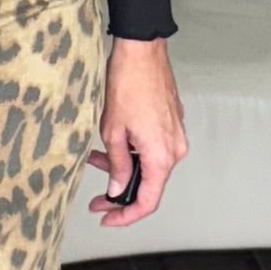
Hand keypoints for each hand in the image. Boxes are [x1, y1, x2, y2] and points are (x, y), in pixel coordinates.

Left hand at [86, 35, 186, 225]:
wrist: (142, 51)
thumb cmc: (127, 84)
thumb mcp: (112, 131)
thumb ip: (116, 165)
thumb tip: (116, 188)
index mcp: (161, 157)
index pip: (148, 201)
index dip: (126, 216)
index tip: (107, 219)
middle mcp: (174, 150)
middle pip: (149, 186)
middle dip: (120, 194)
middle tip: (96, 200)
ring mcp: (175, 137)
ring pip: (149, 166)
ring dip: (123, 170)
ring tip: (95, 162)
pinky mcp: (171, 124)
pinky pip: (153, 150)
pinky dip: (133, 154)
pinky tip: (111, 147)